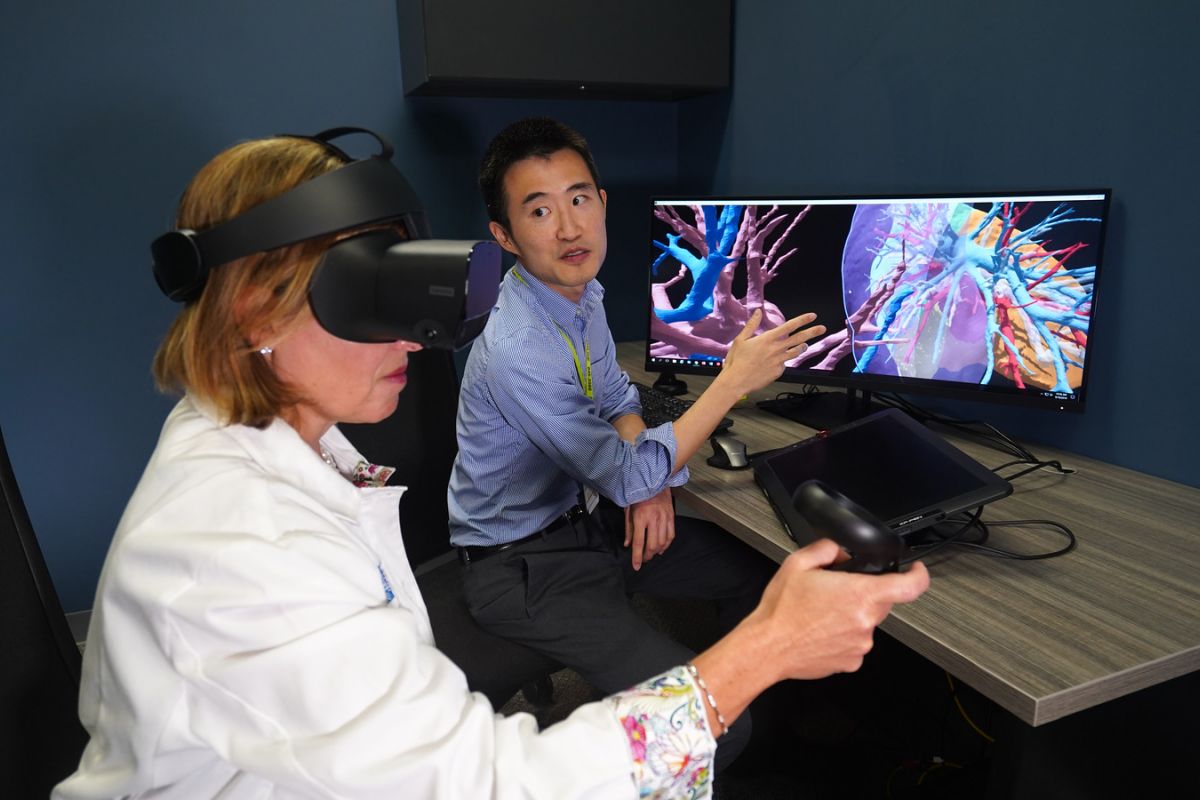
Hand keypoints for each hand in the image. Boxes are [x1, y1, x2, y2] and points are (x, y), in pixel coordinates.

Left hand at [624, 487, 674, 570]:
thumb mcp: (628, 510)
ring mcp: (664, 518)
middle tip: (643, 559)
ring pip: (663, 543)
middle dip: (647, 556)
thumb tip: (628, 544)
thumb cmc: (639, 495)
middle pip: (652, 545)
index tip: (636, 566)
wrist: (654, 482)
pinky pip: (671, 535)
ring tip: (651, 554)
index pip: (638, 542)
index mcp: (641, 517)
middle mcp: (654, 519)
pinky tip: (661, 548)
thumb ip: (628, 529)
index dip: (637, 557)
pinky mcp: (671, 517)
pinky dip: (666, 545)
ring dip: (657, 552)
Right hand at [722, 309, 826, 395]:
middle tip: (822, 328)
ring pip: (796, 352)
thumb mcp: (741, 339)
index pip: (789, 326)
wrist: (736, 381)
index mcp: (767, 338)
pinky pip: (784, 364)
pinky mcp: (779, 372)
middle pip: (799, 338)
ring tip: (805, 345)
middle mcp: (776, 349)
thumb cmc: (736, 360)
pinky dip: (783, 362)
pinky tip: (775, 363)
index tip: (812, 316)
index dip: (802, 320)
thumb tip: (758, 311)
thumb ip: (752, 325)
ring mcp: (779, 361)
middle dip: (812, 332)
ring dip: (802, 347)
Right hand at [749, 539, 929, 680]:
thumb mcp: (798, 563)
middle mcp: (865, 621)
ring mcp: (861, 644)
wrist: (767, 648)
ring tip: (819, 615)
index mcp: (859, 594)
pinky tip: (819, 632)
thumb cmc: (781, 611)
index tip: (916, 571)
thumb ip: (826, 548)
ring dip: (850, 615)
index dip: (919, 576)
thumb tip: (838, 550)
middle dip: (864, 593)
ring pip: (866, 622)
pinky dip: (843, 635)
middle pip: (882, 602)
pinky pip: (855, 642)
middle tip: (834, 592)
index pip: (909, 587)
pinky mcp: (852, 662)